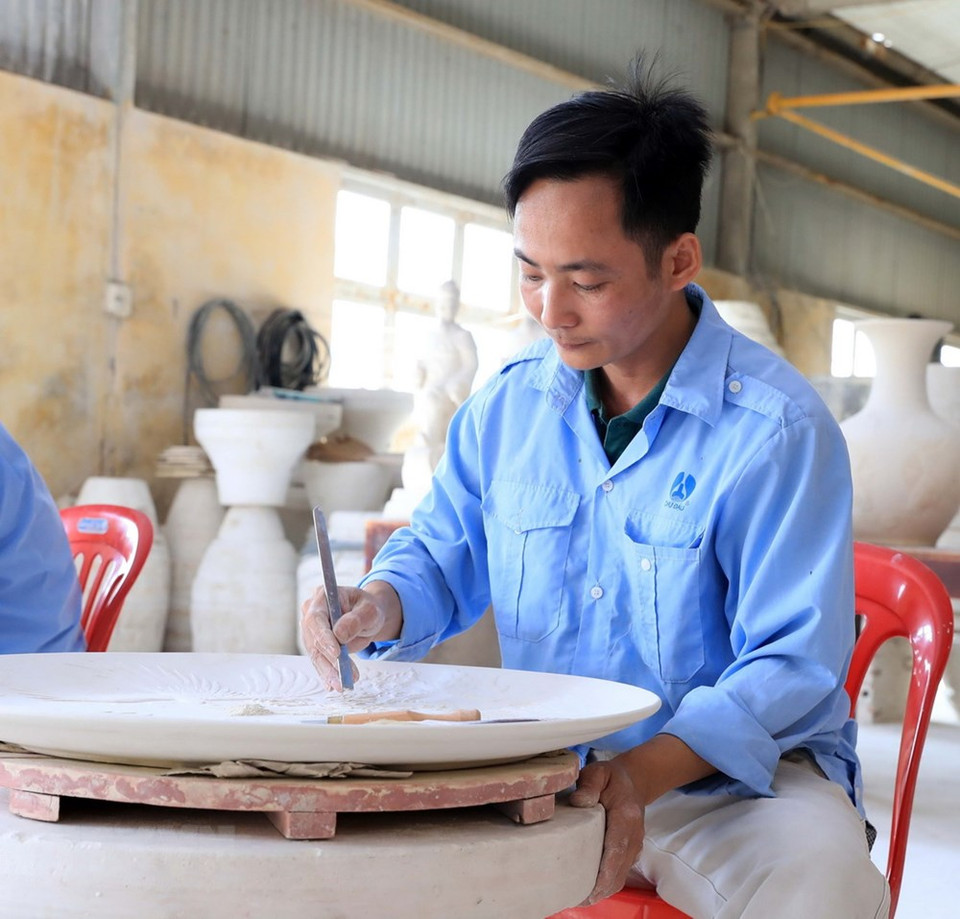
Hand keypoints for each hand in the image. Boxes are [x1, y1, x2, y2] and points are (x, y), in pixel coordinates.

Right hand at [300, 585, 388, 690]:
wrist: (367, 616)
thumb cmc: (368, 608)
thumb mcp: (370, 610)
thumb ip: (356, 619)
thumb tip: (339, 635)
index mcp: (323, 596)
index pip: (317, 618)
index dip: (324, 636)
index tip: (336, 652)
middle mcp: (311, 612)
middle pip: (314, 639)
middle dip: (329, 660)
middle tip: (342, 677)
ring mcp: (311, 629)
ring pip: (316, 654)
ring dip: (328, 671)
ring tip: (342, 685)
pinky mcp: (315, 644)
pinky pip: (319, 661)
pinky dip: (327, 673)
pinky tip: (333, 685)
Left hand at [568, 758, 645, 905]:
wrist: (633, 781)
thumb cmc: (610, 778)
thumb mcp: (598, 772)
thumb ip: (589, 785)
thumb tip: (578, 802)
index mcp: (626, 816)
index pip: (617, 849)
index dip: (604, 872)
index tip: (590, 889)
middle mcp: (634, 835)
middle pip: (619, 870)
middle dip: (600, 889)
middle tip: (576, 900)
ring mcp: (635, 845)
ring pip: (621, 876)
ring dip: (603, 890)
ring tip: (579, 899)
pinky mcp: (630, 852)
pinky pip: (620, 873)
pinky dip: (607, 885)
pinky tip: (590, 889)